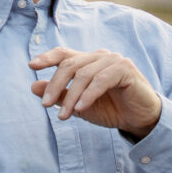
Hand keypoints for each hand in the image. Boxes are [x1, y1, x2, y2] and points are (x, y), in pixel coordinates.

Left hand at [30, 47, 161, 136]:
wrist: (140, 119)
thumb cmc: (111, 109)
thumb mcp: (80, 105)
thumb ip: (60, 95)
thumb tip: (33, 86)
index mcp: (88, 61)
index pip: (65, 53)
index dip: (47, 57)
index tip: (31, 66)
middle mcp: (100, 56)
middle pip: (70, 64)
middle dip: (55, 85)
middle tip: (45, 104)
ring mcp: (114, 60)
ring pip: (84, 74)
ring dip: (72, 96)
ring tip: (64, 116)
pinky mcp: (125, 69)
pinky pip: (101, 80)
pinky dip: (89, 95)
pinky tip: (81, 109)